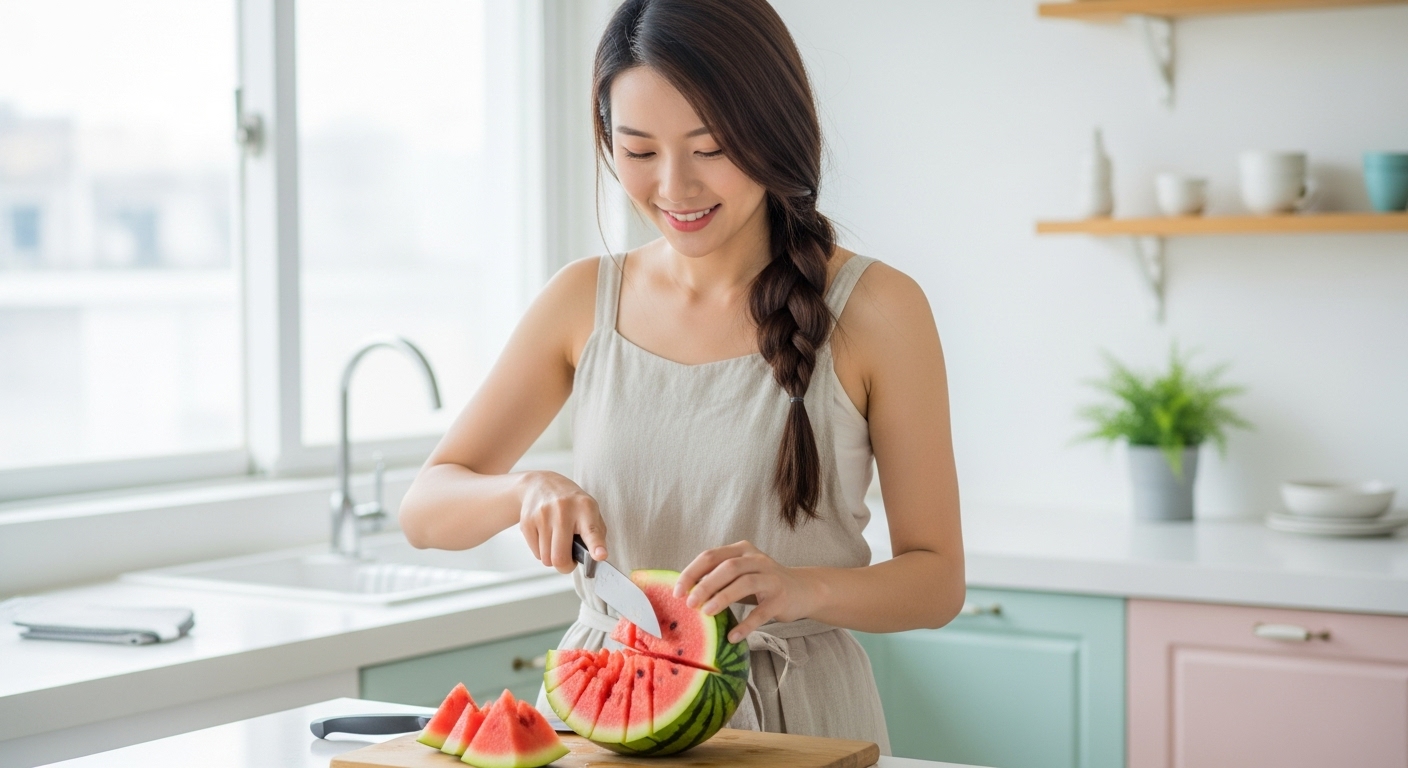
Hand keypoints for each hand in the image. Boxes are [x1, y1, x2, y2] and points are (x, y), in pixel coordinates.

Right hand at [518, 471, 607, 573]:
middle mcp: (563, 511)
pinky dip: (542, 552)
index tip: (600, 555)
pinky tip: (546, 537)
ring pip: (546, 559)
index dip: (596, 546)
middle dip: (566, 567)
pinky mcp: (527, 522)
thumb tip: (597, 558)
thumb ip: (596, 534)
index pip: (591, 531)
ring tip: (558, 543)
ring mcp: (542, 516)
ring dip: (553, 558)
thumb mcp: (590, 510)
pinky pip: (536, 554)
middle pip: (560, 557)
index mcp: (585, 508)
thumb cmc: (571, 503)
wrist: (541, 485)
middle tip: (570, 561)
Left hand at [675, 541, 819, 643]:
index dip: (691, 572)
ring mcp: (771, 577)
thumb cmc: (762, 583)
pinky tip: (733, 636)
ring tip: (706, 614)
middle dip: (704, 585)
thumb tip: (685, 592)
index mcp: (741, 550)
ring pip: (744, 583)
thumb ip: (717, 578)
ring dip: (722, 598)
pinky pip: (761, 612)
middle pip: (727, 568)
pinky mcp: (781, 598)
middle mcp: (756, 559)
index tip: (676, 592)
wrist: (803, 590)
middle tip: (689, 604)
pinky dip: (746, 624)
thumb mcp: (740, 574)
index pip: (711, 556)